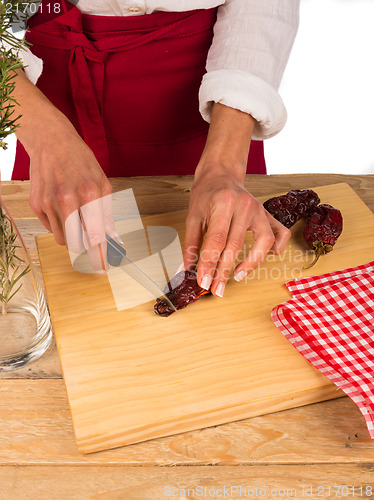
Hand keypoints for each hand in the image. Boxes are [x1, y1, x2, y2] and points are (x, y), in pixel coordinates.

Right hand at [28, 121, 117, 272]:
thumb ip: (107, 213)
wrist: (52, 142)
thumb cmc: (81, 161)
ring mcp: (50, 203)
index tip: (103, 269)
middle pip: (77, 244)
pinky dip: (60, 225)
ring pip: (62, 240)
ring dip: (72, 237)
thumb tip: (113, 238)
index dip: (100, 256)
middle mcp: (68, 200)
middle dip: (85, 249)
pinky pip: (51, 228)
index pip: (95, 236)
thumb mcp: (102, 183)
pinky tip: (63, 208)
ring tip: (76, 220)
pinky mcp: (37, 204)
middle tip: (90, 247)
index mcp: (90, 194)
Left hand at [183, 163, 290, 296]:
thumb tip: (188, 270)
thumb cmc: (206, 194)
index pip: (216, 241)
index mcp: (222, 203)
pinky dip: (275, 249)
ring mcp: (259, 209)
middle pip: (235, 246)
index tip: (203, 282)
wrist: (221, 174)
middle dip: (224, 272)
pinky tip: (263, 257)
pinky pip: (279, 234)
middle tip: (216, 289)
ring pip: (263, 242)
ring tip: (237, 276)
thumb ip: (191, 244)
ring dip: (250, 264)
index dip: (209, 264)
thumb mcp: (193, 216)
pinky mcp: (268, 214)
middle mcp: (244, 205)